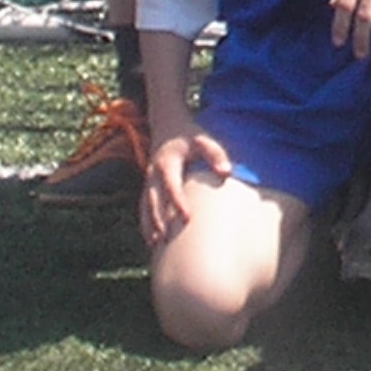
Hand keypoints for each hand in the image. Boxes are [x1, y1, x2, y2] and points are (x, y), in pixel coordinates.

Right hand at [141, 125, 229, 247]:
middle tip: (167, 238)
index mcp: (167, 163)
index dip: (178, 202)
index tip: (187, 218)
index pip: (172, 186)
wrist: (168, 127)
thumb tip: (226, 173)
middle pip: (153, 200)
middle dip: (159, 219)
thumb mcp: (204, 140)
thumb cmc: (190, 137)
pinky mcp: (148, 185)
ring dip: (149, 224)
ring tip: (155, 243)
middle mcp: (153, 174)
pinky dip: (145, 221)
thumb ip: (216, 155)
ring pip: (145, 206)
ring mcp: (148, 180)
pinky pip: (144, 206)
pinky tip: (151, 238)